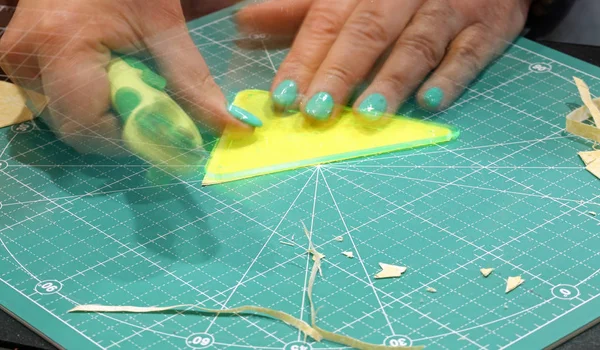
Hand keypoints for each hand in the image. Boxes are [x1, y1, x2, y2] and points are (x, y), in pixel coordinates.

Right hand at [0, 0, 250, 154]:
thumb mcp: (163, 24)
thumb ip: (191, 80)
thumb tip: (227, 126)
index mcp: (59, 47)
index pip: (89, 126)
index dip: (131, 136)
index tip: (166, 127)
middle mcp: (26, 62)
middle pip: (76, 129)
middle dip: (121, 128)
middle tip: (151, 102)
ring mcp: (18, 65)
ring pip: (66, 122)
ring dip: (107, 116)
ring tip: (130, 83)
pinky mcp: (21, 66)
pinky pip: (59, 106)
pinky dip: (91, 104)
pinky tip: (110, 80)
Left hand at [236, 0, 531, 118]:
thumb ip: (300, 7)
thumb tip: (246, 20)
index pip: (325, 20)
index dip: (302, 58)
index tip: (282, 98)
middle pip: (367, 31)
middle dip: (340, 73)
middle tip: (316, 113)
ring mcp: (449, 7)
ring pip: (416, 43)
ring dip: (391, 80)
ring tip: (367, 115)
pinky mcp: (487, 28)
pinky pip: (468, 54)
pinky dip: (449, 79)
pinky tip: (429, 104)